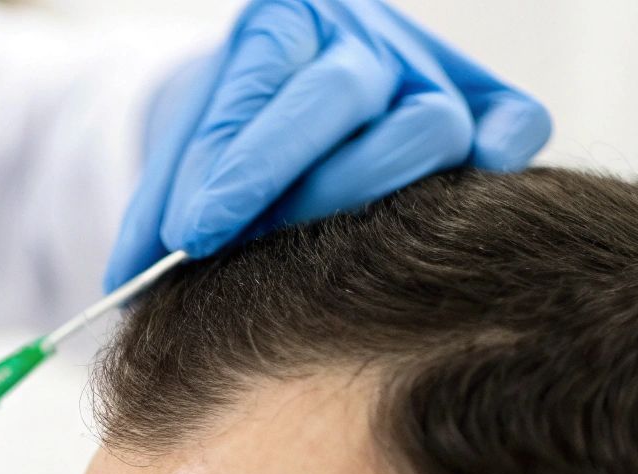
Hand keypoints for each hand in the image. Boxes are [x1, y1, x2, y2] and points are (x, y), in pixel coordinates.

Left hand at [107, 0, 551, 287]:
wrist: (286, 125)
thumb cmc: (230, 154)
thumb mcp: (181, 161)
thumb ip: (156, 211)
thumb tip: (123, 284)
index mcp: (281, 22)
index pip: (257, 81)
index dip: (228, 162)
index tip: (193, 232)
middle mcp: (360, 37)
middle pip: (337, 97)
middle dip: (283, 180)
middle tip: (239, 246)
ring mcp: (428, 70)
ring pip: (423, 124)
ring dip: (366, 194)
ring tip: (317, 255)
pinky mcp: (487, 107)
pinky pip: (514, 118)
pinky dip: (502, 151)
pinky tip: (473, 190)